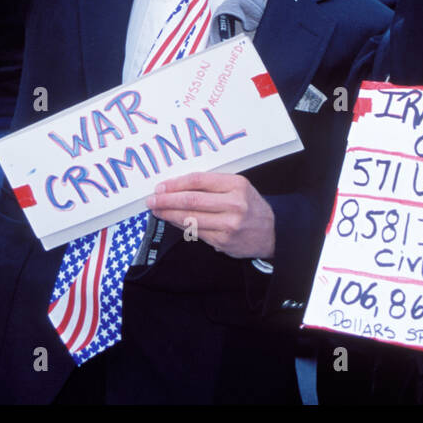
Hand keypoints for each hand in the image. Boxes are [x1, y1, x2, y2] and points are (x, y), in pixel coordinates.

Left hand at [147, 172, 275, 259]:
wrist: (271, 232)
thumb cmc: (250, 206)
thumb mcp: (238, 187)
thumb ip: (212, 185)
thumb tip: (176, 188)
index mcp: (236, 184)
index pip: (198, 181)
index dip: (175, 184)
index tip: (161, 187)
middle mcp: (234, 204)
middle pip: (191, 200)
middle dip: (167, 201)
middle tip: (152, 200)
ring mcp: (228, 224)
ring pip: (190, 218)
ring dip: (169, 215)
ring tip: (157, 211)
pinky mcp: (223, 241)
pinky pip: (195, 232)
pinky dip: (180, 226)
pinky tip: (171, 221)